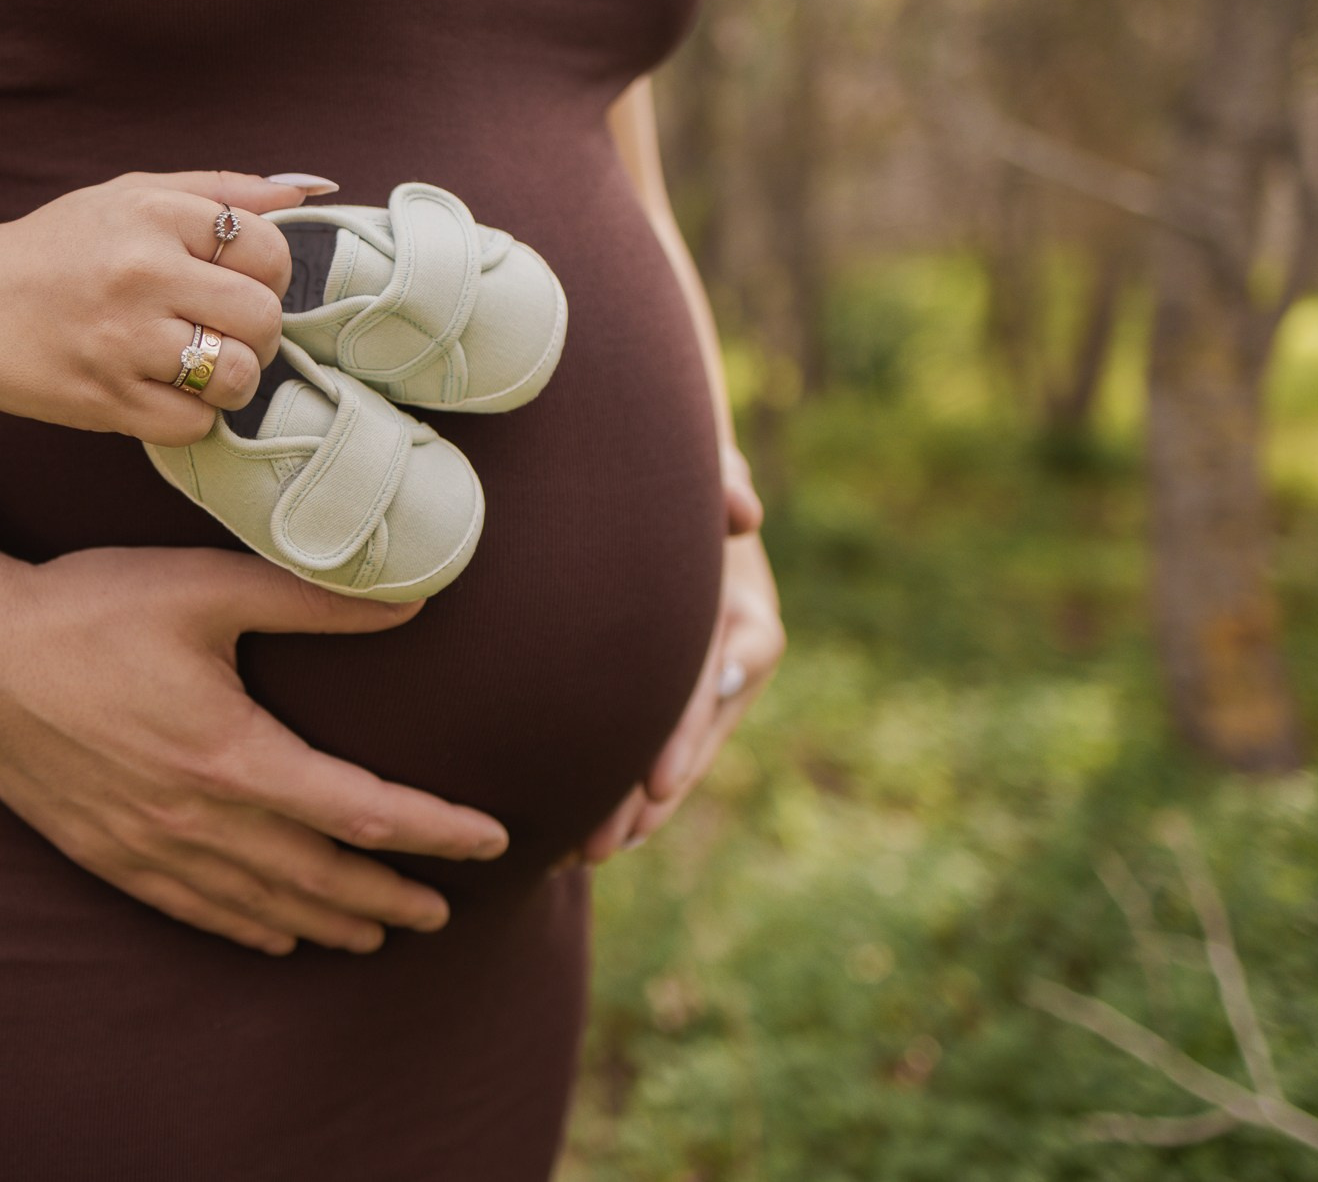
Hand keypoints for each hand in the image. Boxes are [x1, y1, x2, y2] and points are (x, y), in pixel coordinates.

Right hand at [0, 170, 334, 445]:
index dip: (268, 274)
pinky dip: (192, 418)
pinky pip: (194, 424)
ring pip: (236, 375)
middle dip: (259, 333)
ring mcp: (123, 339)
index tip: (239, 283)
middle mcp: (141, 271)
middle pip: (262, 315)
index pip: (268, 247)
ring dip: (232, 381)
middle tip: (225, 333)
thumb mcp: (131, 195)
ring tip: (201, 369)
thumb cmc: (56, 248)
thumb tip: (306, 189)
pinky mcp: (105, 398)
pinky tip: (164, 395)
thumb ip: (220, 190)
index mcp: (154, 212)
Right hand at [0, 545, 510, 956]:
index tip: (490, 839)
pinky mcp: (108, 852)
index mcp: (235, 758)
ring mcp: (151, 845)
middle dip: (391, 899)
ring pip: (261, 905)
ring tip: (376, 934)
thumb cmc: (88, 610)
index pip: (365, 815)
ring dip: (327, 922)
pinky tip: (273, 936)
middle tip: (445, 913)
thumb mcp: (207, 587)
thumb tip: (411, 603)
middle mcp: (199, 819)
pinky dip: (248, 927)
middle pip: (321, 879)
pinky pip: (195, 910)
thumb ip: (312, 600)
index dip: (436, 832)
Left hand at [572, 457, 783, 863]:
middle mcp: (726, 655)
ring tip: (582, 854)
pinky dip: (615, 786)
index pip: (722, 674)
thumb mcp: (709, 463)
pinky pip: (642, 745)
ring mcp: (695, 678)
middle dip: (650, 793)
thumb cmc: (679, 466)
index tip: (661, 782)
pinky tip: (571, 828)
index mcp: (745, 610)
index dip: (692, 729)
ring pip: (667, 753)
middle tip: (606, 843)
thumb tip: (746, 514)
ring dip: (629, 807)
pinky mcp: (658, 691)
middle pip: (692, 734)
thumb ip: (724, 480)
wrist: (656, 484)